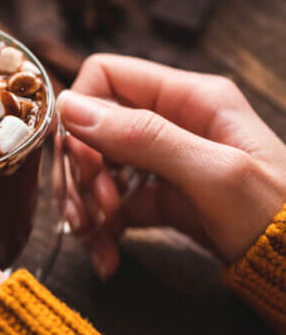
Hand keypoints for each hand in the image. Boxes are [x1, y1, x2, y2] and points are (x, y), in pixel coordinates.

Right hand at [58, 54, 285, 279]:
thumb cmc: (278, 219)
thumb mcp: (213, 174)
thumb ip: (143, 136)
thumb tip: (70, 106)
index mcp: (189, 98)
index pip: (106, 77)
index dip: (81, 117)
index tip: (84, 163)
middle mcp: (172, 123)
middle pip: (94, 129)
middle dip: (82, 171)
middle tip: (91, 210)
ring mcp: (164, 162)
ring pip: (98, 169)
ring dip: (86, 205)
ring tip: (96, 239)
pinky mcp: (162, 199)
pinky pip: (114, 206)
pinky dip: (102, 231)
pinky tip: (106, 257)